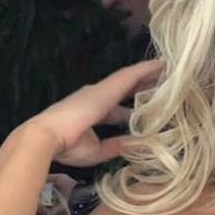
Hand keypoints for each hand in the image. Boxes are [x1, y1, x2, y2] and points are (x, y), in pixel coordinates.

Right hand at [26, 59, 163, 167]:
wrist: (47, 136)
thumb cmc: (67, 145)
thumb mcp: (98, 150)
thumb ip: (118, 146)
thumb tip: (138, 147)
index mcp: (94, 112)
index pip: (119, 109)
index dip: (133, 109)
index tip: (149, 109)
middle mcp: (98, 97)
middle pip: (127, 89)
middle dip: (144, 87)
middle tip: (165, 84)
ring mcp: (102, 91)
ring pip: (131, 79)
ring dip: (148, 75)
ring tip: (168, 70)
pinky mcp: (106, 88)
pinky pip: (131, 75)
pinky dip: (146, 70)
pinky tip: (161, 65)